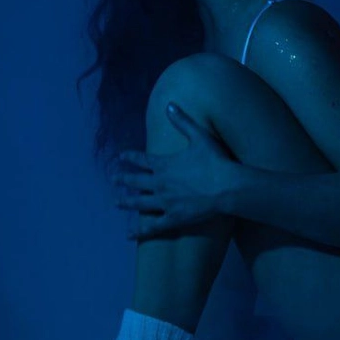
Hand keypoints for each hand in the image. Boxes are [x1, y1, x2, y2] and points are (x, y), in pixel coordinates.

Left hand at [112, 102, 234, 239]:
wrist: (226, 187)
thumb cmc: (215, 161)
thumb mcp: (199, 136)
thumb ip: (182, 121)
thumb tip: (169, 104)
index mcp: (164, 164)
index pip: (141, 159)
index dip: (130, 157)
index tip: (121, 156)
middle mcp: (159, 184)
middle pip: (136, 181)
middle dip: (123, 179)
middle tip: (113, 178)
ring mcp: (164, 203)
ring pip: (139, 203)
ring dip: (126, 202)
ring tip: (116, 202)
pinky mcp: (173, 218)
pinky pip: (152, 227)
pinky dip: (139, 231)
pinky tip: (129, 234)